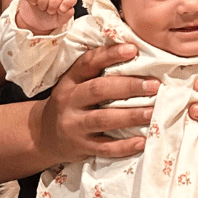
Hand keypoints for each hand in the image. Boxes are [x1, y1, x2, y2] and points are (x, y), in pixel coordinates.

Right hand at [16, 0, 76, 34]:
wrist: (33, 22)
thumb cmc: (48, 19)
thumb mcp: (59, 21)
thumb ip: (67, 15)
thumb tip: (67, 10)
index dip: (68, 2)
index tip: (61, 10)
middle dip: (53, 4)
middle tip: (50, 12)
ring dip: (42, 3)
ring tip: (42, 8)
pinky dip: (33, 0)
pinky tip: (34, 3)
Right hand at [33, 43, 158, 163]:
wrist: (44, 135)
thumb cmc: (71, 103)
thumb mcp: (75, 83)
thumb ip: (97, 71)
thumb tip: (135, 53)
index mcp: (70, 81)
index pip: (88, 63)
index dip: (110, 55)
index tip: (133, 49)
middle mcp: (69, 101)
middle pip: (98, 90)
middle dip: (128, 86)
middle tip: (154, 85)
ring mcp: (73, 125)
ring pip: (103, 119)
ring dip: (131, 115)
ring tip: (152, 112)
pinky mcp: (80, 147)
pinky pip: (105, 148)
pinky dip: (124, 146)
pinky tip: (142, 141)